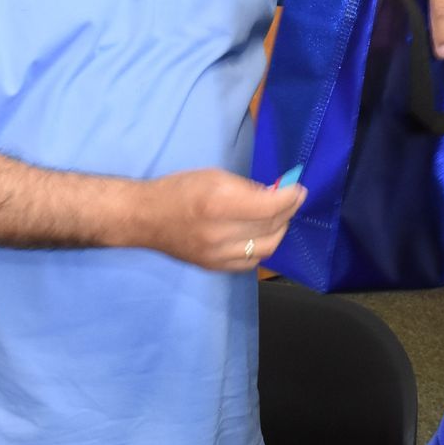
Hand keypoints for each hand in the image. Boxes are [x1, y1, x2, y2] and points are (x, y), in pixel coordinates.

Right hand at [127, 169, 305, 271]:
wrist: (145, 218)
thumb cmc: (178, 190)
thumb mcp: (214, 177)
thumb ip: (246, 187)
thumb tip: (274, 194)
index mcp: (218, 205)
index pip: (270, 206)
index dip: (291, 198)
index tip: (299, 189)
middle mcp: (219, 234)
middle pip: (271, 227)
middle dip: (288, 211)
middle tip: (292, 200)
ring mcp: (217, 255)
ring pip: (266, 248)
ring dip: (279, 231)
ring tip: (279, 217)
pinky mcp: (214, 267)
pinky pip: (251, 262)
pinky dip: (263, 248)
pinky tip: (262, 235)